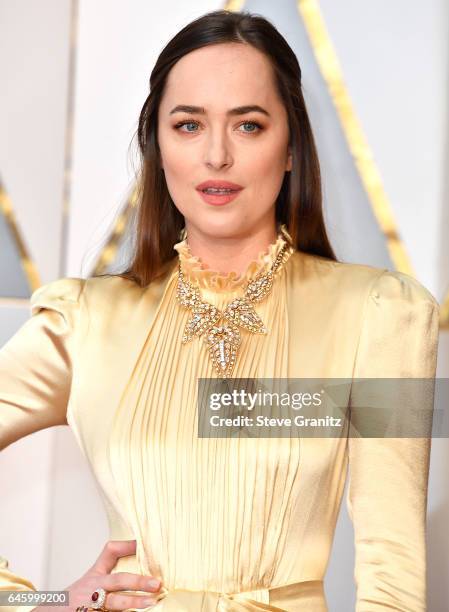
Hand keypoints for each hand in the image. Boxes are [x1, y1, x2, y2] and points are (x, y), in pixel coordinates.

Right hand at [35, 539, 162, 610]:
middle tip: (156, 583)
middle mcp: (93, 587)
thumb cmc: (77, 598)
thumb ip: (110, 571)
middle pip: (118, 580)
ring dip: (134, 602)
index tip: (145, 543)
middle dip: (138, 581)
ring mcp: (91, 604)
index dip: (128, 545)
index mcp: (95, 574)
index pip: (111, 551)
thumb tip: (141, 561)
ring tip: (152, 602)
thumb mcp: (92, 579)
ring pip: (115, 603)